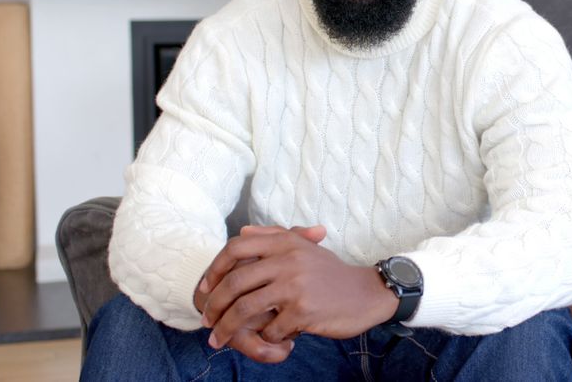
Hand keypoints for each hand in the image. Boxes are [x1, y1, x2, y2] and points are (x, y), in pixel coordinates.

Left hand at [192, 225, 326, 362]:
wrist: (366, 294)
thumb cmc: (332, 273)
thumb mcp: (305, 248)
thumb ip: (274, 236)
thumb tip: (243, 230)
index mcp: (285, 242)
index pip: (236, 246)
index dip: (214, 267)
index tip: (205, 287)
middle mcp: (288, 260)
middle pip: (234, 282)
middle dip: (214, 305)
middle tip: (206, 320)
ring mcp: (295, 286)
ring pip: (245, 310)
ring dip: (226, 329)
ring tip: (217, 340)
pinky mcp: (303, 311)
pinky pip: (270, 330)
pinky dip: (264, 338)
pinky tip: (267, 340)